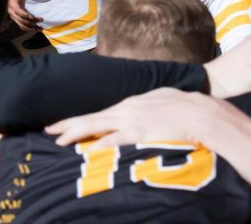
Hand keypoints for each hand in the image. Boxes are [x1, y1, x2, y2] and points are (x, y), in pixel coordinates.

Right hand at [7, 0, 40, 29]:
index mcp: (13, 5)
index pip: (19, 12)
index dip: (26, 15)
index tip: (34, 17)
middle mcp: (12, 12)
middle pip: (21, 20)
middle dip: (32, 22)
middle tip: (41, 20)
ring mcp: (13, 16)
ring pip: (22, 25)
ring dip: (31, 28)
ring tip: (40, 28)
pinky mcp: (16, 19)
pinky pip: (21, 26)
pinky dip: (28, 28)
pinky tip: (35, 28)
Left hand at [46, 87, 242, 149]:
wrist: (202, 112)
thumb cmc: (183, 107)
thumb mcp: (158, 101)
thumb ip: (142, 108)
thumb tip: (131, 116)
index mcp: (130, 104)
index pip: (98, 113)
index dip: (78, 120)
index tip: (60, 126)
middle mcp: (127, 110)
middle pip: (92, 118)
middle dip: (68, 125)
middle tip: (48, 131)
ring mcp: (133, 121)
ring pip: (98, 126)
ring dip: (77, 133)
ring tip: (59, 140)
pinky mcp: (143, 132)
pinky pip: (118, 139)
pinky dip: (102, 143)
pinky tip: (89, 149)